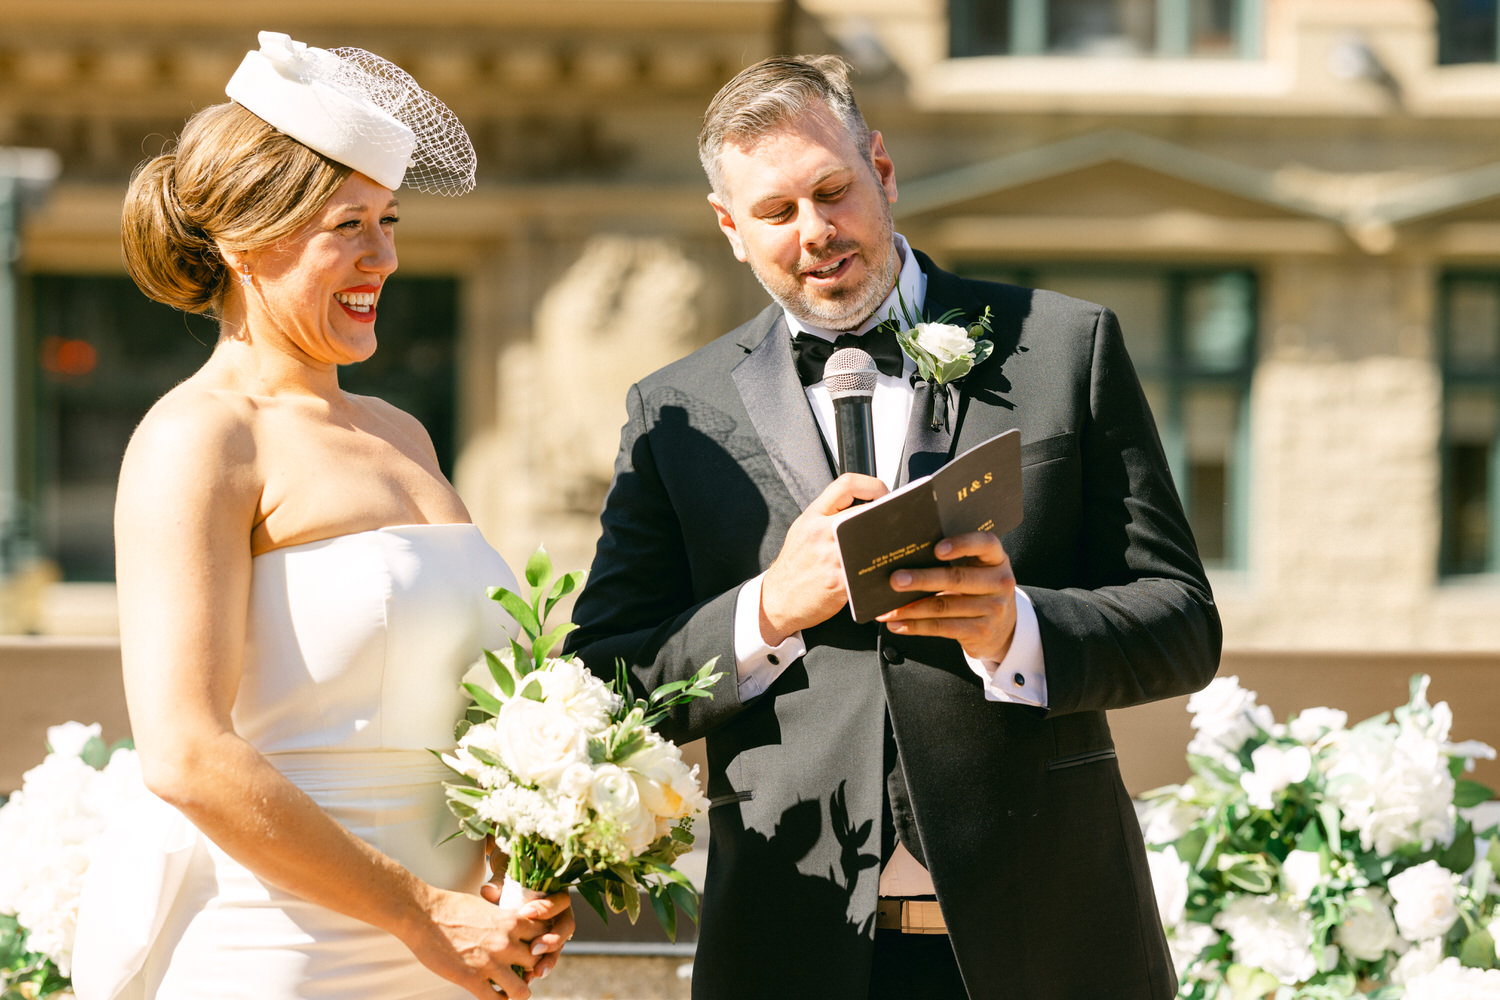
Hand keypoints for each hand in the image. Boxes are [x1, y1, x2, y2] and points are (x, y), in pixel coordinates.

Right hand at [404, 885, 563, 998]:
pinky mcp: (472, 979)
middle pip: (537, 964)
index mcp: (511, 921)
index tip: (536, 949)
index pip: (545, 935)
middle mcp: (506, 942)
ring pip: (521, 990)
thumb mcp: (487, 906)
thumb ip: (504, 918)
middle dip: (532, 970)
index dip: (543, 945)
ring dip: (518, 992)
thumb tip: (513, 925)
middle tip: (524, 973)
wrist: (423, 913)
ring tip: (511, 991)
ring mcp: (490, 963)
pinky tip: (494, 997)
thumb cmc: (451, 906)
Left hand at [481, 880, 574, 983]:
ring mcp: (553, 930)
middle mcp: (560, 913)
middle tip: (533, 949)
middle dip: (551, 940)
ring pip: (557, 946)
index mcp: (556, 892)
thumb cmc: (510, 878)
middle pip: (565, 927)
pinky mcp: (544, 944)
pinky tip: (527, 977)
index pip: (559, 901)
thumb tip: (488, 891)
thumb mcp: (505, 877)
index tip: (526, 913)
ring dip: (548, 960)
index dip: (546, 909)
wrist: (508, 885)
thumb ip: (498, 883)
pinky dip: (537, 967)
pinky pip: (545, 957)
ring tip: (535, 973)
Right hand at [760, 473, 886, 642]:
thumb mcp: (803, 531)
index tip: (885, 495)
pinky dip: (880, 570)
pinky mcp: (839, 582)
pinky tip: (884, 571)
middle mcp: (820, 533)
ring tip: (895, 544)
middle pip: (864, 510)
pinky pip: (867, 571)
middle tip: (898, 521)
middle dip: (887, 514)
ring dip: (887, 542)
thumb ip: (829, 516)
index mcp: (812, 516)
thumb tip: (865, 508)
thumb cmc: (794, 567)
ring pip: (871, 540)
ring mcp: (829, 557)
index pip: (847, 484)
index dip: (873, 485)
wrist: (777, 599)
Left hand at [877, 532, 1017, 662]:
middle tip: (895, 580)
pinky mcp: (981, 631)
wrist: (1004, 628)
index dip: (962, 544)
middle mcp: (999, 582)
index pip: (985, 544)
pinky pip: (942, 627)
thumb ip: (955, 561)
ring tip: (887, 608)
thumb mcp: (978, 571)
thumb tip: (905, 561)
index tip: (936, 549)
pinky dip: (915, 626)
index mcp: (997, 559)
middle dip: (921, 579)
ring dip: (910, 608)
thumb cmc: (980, 590)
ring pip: (943, 606)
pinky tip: (897, 624)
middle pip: (956, 578)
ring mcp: (993, 609)